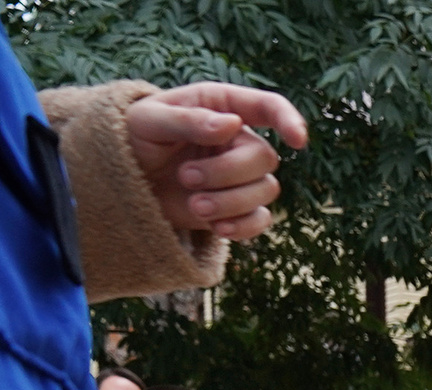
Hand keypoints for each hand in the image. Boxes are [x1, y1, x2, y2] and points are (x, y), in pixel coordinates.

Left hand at [124, 84, 308, 242]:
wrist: (122, 179)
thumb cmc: (133, 138)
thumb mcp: (148, 120)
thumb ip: (187, 119)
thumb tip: (232, 125)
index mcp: (222, 108)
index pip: (268, 107)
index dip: (289, 120)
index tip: (297, 141)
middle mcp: (239, 140)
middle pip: (265, 158)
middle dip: (227, 172)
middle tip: (185, 177)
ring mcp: (241, 176)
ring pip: (266, 191)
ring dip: (230, 202)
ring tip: (195, 205)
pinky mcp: (237, 208)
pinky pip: (260, 220)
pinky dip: (242, 226)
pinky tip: (217, 228)